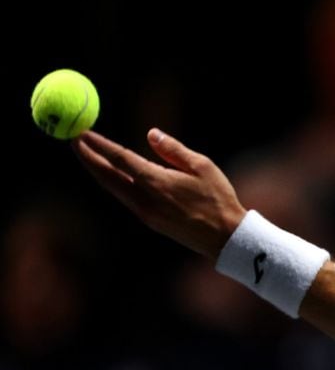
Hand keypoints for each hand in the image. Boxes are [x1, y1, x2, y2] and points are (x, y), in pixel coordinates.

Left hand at [72, 129, 246, 258]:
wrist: (225, 238)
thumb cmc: (219, 200)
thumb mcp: (203, 166)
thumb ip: (174, 150)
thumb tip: (151, 134)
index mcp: (157, 182)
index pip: (120, 159)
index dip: (99, 145)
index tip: (82, 131)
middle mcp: (145, 199)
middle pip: (107, 176)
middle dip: (88, 157)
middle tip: (74, 139)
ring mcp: (145, 213)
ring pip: (113, 188)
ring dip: (98, 171)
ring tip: (88, 155)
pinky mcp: (150, 221)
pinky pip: (124, 198)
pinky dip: (113, 183)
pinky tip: (111, 175)